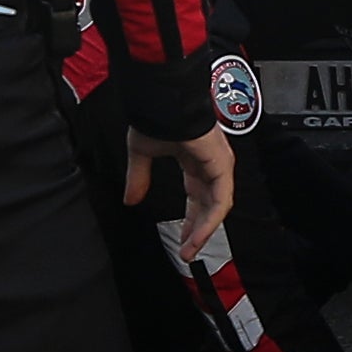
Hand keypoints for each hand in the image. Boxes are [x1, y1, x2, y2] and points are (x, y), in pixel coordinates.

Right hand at [126, 124, 234, 261]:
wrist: (163, 99)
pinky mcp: (221, 165)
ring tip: (189, 250)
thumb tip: (130, 199)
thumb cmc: (156, 115)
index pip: (197, 197)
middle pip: (208, 206)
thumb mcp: (142, 153)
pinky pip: (220, 201)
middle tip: (186, 252)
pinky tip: (197, 235)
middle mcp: (210, 163)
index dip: (189, 220)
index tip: (181, 239)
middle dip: (196, 231)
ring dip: (203, 231)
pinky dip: (210, 221)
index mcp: (194, 158)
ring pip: (216, 207)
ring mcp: (218, 164)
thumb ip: (139, 178)